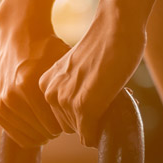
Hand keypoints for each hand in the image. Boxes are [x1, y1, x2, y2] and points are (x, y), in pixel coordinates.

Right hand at [0, 21, 69, 147]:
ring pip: (29, 137)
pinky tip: (38, 124)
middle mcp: (12, 95)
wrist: (19, 35)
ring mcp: (2, 102)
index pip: (55, 126)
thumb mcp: (64, 63)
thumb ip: (74, 89)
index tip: (74, 117)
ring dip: (42, 133)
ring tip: (51, 121)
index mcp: (29, 85)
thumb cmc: (47, 48)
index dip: (68, 125)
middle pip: (43, 133)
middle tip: (63, 120)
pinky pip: (14, 133)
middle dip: (56, 130)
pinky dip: (28, 133)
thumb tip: (92, 114)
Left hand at [39, 5, 145, 146]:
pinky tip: (110, 112)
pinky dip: (100, 132)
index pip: (59, 116)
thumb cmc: (104, 46)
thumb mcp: (77, 70)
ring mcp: (65, 100)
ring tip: (107, 96)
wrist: (116, 27)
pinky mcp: (83, 106)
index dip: (81, 111)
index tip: (94, 94)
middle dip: (87, 119)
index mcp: (46, 84)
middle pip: (69, 126)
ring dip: (96, 122)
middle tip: (104, 97)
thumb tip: (79, 114)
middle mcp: (50, 93)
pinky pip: (89, 135)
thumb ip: (72, 87)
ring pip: (81, 132)